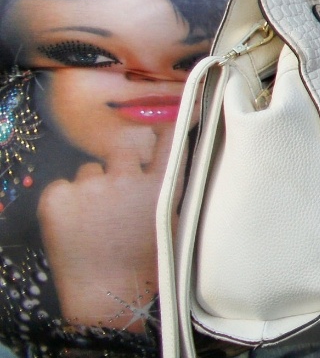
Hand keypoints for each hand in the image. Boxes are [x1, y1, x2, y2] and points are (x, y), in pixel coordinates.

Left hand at [39, 129, 163, 329]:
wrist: (107, 294)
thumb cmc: (145, 262)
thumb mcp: (170, 218)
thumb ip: (165, 186)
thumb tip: (160, 159)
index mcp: (161, 184)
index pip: (168, 137)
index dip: (166, 124)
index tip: (164, 119)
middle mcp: (127, 178)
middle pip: (122, 150)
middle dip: (120, 166)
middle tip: (116, 194)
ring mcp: (89, 186)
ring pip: (89, 171)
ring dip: (91, 186)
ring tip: (93, 219)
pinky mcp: (56, 198)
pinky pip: (61, 186)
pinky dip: (64, 201)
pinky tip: (74, 224)